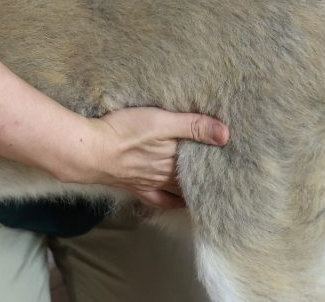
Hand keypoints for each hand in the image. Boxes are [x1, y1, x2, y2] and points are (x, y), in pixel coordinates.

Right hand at [64, 107, 229, 208]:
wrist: (90, 151)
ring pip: (179, 190)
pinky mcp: (135, 187)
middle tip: (225, 174)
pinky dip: (172, 202)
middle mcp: (166, 176)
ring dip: (193, 188)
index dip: (218, 162)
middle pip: (192, 179)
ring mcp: (150, 183)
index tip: (233, 161)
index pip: (203, 165)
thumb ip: (192, 126)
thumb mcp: (160, 121)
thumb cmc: (125, 132)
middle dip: (208, 177)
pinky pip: (159, 200)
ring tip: (209, 187)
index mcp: (174, 160)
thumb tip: (226, 135)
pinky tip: (178, 203)